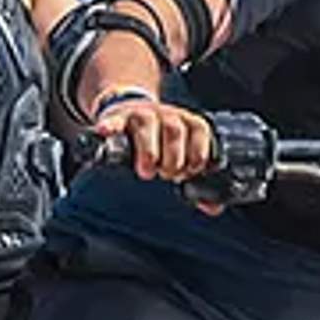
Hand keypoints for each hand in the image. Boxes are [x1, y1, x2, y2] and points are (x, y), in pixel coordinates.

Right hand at [95, 94, 220, 189]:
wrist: (133, 113)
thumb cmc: (161, 142)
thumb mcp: (183, 156)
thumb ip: (197, 179)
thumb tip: (214, 206)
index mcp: (188, 122)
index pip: (199, 130)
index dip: (196, 155)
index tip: (189, 172)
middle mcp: (167, 115)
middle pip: (174, 130)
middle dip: (173, 159)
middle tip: (166, 175)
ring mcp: (143, 114)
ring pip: (148, 125)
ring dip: (149, 151)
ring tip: (147, 171)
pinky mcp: (120, 117)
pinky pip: (115, 120)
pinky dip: (110, 127)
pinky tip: (105, 132)